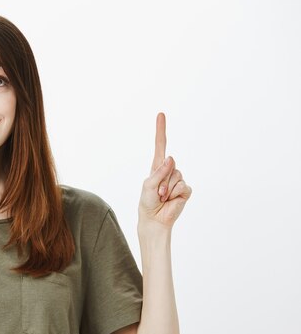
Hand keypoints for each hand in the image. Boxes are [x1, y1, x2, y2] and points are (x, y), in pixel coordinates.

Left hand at [138, 112, 191, 231]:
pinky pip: (183, 186)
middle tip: (157, 193)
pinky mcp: (185, 189)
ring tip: (162, 198)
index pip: (160, 145)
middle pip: (169, 165)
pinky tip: (171, 200)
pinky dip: (175, 194)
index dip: (161, 130)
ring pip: (176, 177)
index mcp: (157, 166)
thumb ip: (159, 172)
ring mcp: (178, 179)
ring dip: (167, 190)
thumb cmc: (147, 202)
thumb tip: (171, 158)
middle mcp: (169, 170)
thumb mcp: (148, 185)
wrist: (155, 219)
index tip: (160, 114)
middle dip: (161, 181)